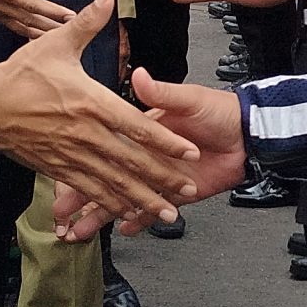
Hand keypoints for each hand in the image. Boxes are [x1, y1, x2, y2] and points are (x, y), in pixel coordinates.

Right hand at [0, 0, 197, 222]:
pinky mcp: (56, 169)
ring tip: (168, 215)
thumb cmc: (19, 74)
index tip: (190, 152)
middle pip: (131, 161)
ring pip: (113, 183)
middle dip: (163, 178)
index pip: (136, 126)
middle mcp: (85, 134)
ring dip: (143, 200)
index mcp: (91, 103)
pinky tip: (128, 216)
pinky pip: (89, 190)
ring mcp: (71, 155)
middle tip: (188, 191)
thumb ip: (87, 23)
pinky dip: (109, 204)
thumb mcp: (55, 43)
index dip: (166, 140)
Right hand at [51, 70, 246, 237]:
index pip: (106, 147)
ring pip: (122, 199)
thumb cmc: (218, 110)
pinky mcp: (175, 194)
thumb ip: (162, 92)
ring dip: (100, 215)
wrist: (248, 134)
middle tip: (58, 212)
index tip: (60, 166)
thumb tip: (139, 75)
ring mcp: (158, 178)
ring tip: (78, 231)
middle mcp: (144, 157)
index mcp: (142, 132)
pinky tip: (122, 231)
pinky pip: (152, 212)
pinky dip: (138, 221)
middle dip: (80, 196)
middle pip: (105, 178)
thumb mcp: (187, 98)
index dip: (81, 157)